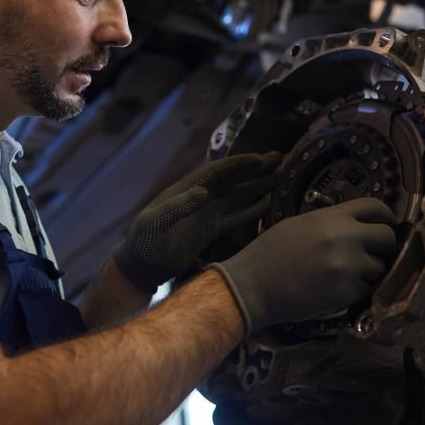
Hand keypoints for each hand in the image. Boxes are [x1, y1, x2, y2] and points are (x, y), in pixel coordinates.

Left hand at [112, 151, 281, 293]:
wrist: (141, 266)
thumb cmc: (143, 243)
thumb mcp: (153, 224)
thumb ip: (175, 208)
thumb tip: (201, 191)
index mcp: (186, 190)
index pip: (217, 172)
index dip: (238, 165)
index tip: (260, 159)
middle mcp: (200, 197)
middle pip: (233, 179)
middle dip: (256, 168)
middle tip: (280, 157)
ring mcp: (207, 213)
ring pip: (239, 195)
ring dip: (259, 186)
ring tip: (282, 176)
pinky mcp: (211, 229)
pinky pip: (237, 215)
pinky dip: (254, 209)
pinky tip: (269, 203)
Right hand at [213, 197, 396, 331]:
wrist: (252, 286)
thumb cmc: (269, 253)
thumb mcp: (299, 224)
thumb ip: (330, 222)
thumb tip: (356, 224)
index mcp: (331, 217)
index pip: (376, 207)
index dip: (384, 217)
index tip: (382, 225)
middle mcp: (345, 238)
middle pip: (387, 237)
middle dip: (381, 247)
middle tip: (368, 254)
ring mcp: (348, 266)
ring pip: (380, 267)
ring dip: (368, 272)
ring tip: (345, 275)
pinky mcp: (346, 292)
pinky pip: (367, 289)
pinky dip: (355, 291)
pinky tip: (334, 289)